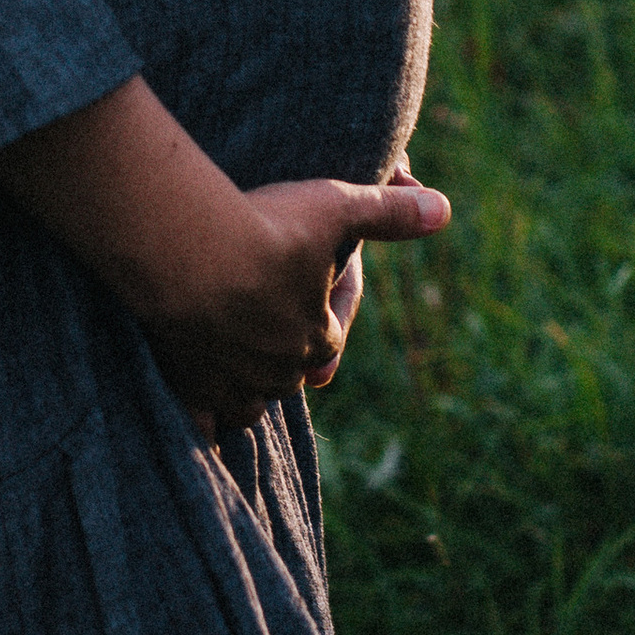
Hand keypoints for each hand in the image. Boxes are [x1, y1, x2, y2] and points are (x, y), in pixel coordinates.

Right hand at [142, 166, 447, 442]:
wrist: (190, 249)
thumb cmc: (266, 226)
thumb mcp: (334, 208)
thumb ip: (388, 213)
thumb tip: (443, 208)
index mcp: (319, 333)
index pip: (330, 339)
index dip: (323, 319)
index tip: (309, 301)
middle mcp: (283, 368)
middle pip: (291, 373)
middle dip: (286, 356)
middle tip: (266, 327)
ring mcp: (238, 382)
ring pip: (253, 404)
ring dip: (252, 390)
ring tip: (239, 368)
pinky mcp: (195, 388)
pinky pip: (207, 425)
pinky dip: (208, 426)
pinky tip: (204, 422)